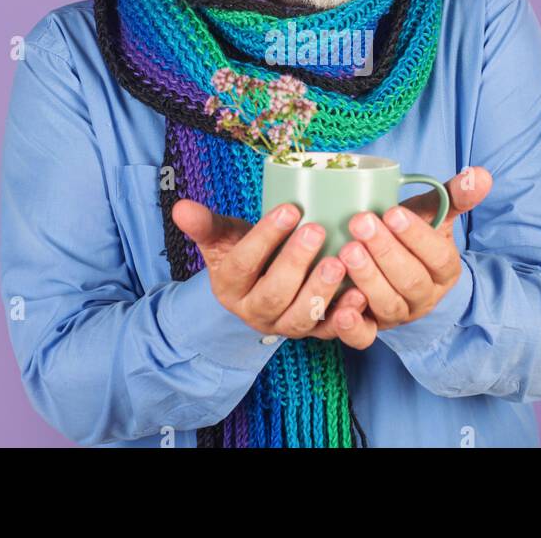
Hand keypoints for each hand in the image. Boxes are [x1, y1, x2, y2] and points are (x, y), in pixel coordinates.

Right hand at [171, 199, 373, 346]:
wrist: (261, 285)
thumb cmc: (245, 252)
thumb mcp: (223, 237)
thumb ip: (205, 224)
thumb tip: (180, 207)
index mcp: (230, 287)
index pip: (243, 263)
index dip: (265, 237)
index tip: (290, 208)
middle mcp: (254, 312)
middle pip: (273, 295)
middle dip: (295, 264)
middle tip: (317, 230)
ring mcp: (284, 326)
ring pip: (300, 320)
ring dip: (321, 292)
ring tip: (339, 262)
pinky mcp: (313, 333)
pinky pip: (329, 333)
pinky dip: (346, 317)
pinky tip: (360, 294)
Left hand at [339, 166, 492, 330]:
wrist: (395, 269)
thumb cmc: (410, 235)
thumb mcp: (432, 214)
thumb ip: (453, 195)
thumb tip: (480, 174)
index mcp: (444, 270)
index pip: (437, 257)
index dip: (416, 237)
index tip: (392, 213)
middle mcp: (425, 297)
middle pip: (411, 280)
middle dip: (385, 251)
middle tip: (360, 222)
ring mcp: (398, 315)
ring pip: (388, 304)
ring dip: (367, 279)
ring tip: (346, 252)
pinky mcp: (372, 328)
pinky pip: (365, 337)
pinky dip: (352, 327)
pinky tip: (340, 310)